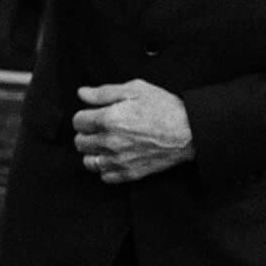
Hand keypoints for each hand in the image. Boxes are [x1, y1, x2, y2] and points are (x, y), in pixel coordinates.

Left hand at [72, 82, 194, 184]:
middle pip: (80, 142)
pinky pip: (104, 176)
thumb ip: (104, 92)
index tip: (93, 114)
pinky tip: (115, 157)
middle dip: (87, 133)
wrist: (188, 131)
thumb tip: (83, 93)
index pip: (77, 121)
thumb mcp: (135, 89)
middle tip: (99, 128)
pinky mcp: (129, 173)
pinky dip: (106, 168)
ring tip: (105, 143)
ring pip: (88, 162)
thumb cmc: (164, 108)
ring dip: (93, 152)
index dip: (85, 115)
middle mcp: (109, 142)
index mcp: (108, 119)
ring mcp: (118, 160)